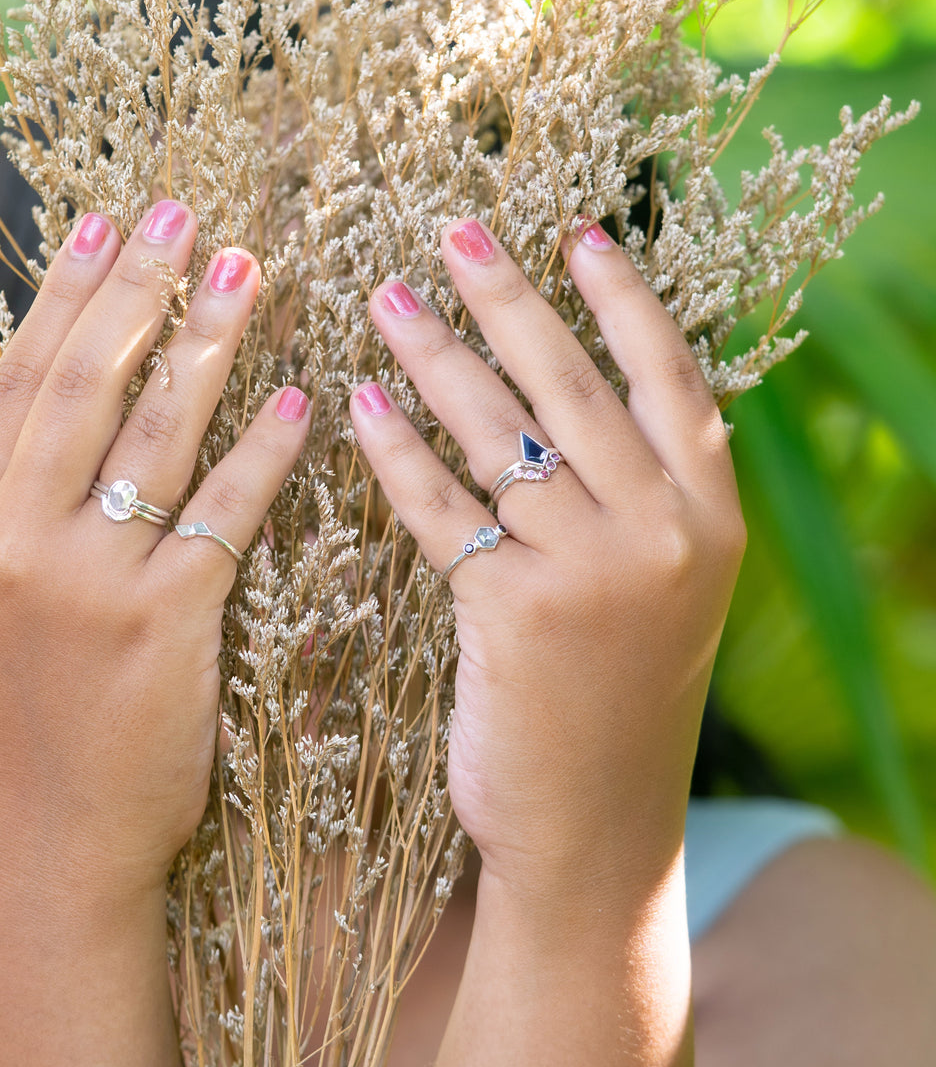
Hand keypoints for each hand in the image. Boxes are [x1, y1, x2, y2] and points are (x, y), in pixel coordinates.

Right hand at [0, 202, 308, 896]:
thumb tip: (77, 393)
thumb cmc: (35, 712)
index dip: (66, 294)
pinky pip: (223, 514)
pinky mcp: (160, 624)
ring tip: (248, 267)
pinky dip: (264, 453)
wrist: (55, 841)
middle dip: (136, 287)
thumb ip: (22, 501)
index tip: (106, 220)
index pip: (18, 382)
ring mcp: (82, 581)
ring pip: (155, 431)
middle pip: (83, 384)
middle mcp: (10, 539)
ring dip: (206, 339)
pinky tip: (302, 401)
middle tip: (183, 208)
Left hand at [350, 218, 745, 909]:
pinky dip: (395, 453)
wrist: (596, 836)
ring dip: (435, 356)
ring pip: (499, 435)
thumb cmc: (616, 706)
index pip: (671, 379)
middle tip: (452, 230)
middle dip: (508, 299)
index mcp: (709, 518)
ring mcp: (594, 571)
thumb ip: (638, 501)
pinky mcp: (514, 612)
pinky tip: (358, 405)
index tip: (577, 231)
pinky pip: (442, 509)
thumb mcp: (664, 595)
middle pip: (573, 386)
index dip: (624, 301)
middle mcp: (663, 532)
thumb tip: (578, 397)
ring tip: (383, 298)